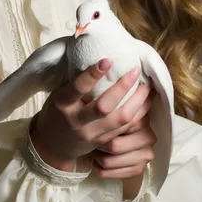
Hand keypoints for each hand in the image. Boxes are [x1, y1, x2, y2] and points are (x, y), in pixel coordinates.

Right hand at [30, 59, 152, 170]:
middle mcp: (77, 121)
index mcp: (62, 104)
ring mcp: (92, 134)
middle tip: (135, 70)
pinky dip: (139, 113)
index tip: (107, 60)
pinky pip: (126, 127)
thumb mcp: (59, 94)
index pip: (78, 88)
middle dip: (123, 87)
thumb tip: (99, 56)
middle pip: (103, 106)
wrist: (53, 145)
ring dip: (138, 101)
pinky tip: (147, 101)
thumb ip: (76, 82)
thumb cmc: (57, 111)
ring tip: (148, 85)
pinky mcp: (104, 142)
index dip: (92, 74)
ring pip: (120, 119)